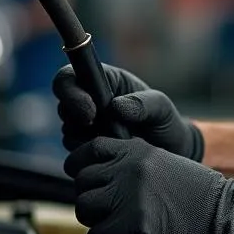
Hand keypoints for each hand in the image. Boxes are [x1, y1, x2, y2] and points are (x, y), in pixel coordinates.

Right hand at [53, 64, 203, 160]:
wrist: (169, 152)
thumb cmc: (166, 122)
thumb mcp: (162, 109)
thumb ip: (144, 104)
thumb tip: (116, 106)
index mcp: (104, 80)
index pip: (69, 77)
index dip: (71, 92)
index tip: (90, 112)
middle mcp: (89, 100)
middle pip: (63, 107)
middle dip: (79, 122)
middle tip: (105, 133)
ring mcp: (85, 125)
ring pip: (68, 132)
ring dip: (88, 140)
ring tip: (119, 142)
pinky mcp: (85, 148)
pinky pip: (76, 153)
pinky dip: (92, 155)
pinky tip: (115, 154)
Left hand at [66, 137, 233, 233]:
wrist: (227, 216)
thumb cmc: (201, 197)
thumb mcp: (166, 165)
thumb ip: (133, 165)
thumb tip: (99, 178)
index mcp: (140, 150)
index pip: (90, 149)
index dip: (83, 166)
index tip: (90, 181)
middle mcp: (132, 167)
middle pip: (82, 181)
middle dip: (92, 199)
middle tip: (112, 211)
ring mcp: (132, 193)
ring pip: (85, 208)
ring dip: (98, 221)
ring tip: (122, 226)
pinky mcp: (134, 223)